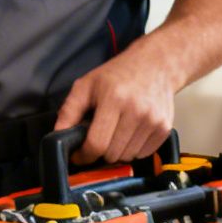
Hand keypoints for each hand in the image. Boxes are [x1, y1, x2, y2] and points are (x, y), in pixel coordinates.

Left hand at [54, 45, 182, 164]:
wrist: (156, 64)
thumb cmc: (118, 74)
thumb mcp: (86, 85)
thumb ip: (69, 112)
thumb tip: (57, 136)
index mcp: (114, 99)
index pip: (97, 144)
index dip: (84, 155)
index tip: (79, 154)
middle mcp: (136, 111)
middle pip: (112, 154)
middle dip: (100, 151)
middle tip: (98, 136)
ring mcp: (153, 120)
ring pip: (127, 157)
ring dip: (117, 151)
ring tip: (115, 131)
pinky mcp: (164, 128)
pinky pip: (143, 154)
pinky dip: (133, 149)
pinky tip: (130, 132)